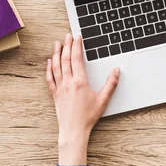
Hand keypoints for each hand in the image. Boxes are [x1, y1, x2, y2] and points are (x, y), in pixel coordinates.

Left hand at [46, 35, 119, 160]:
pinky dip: (49, 68)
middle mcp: (68, 82)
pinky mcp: (55, 94)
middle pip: (66, 59)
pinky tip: (49, 61)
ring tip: (57, 43)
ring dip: (56, 53)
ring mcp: (59, 87)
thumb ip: (111, 84)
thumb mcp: (103, 99)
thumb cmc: (88, 116)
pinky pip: (50, 78)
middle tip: (68, 35)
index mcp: (80, 81)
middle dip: (67, 45)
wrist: (73, 130)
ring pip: (56, 66)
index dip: (77, 46)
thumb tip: (116, 70)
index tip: (77, 37)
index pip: (77, 58)